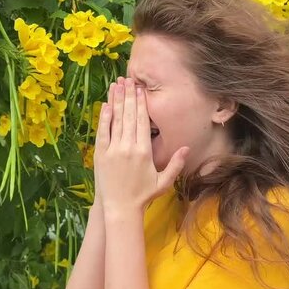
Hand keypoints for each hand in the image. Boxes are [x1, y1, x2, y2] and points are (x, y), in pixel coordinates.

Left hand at [93, 77, 189, 217]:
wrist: (120, 208)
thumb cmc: (143, 195)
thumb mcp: (163, 181)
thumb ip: (175, 164)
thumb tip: (187, 147)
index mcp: (144, 152)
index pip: (142, 121)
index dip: (141, 103)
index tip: (140, 89)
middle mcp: (128, 148)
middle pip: (129, 116)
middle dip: (129, 96)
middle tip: (128, 79)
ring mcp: (113, 150)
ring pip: (115, 120)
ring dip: (116, 101)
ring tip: (117, 85)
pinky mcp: (101, 155)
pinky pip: (102, 132)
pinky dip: (104, 118)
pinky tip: (106, 105)